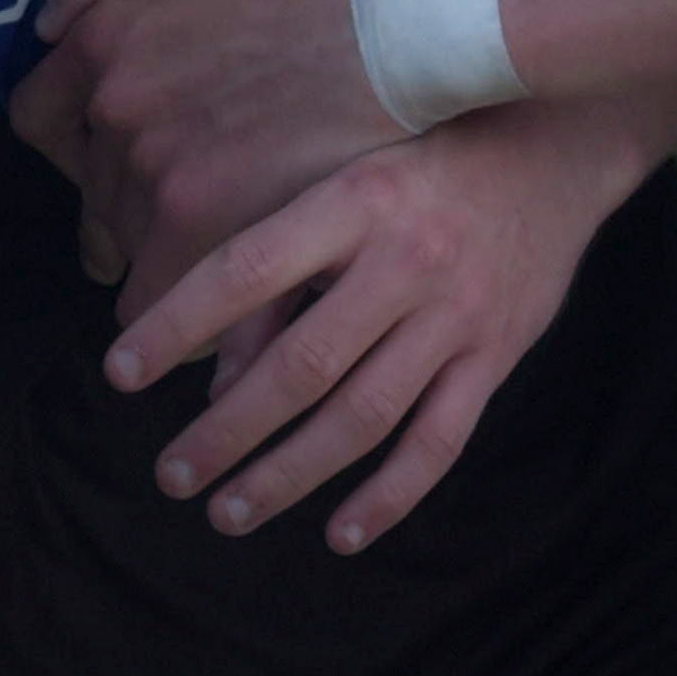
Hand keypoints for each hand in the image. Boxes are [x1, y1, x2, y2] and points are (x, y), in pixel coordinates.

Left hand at [18, 0, 406, 292]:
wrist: (410, 26)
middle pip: (90, 191)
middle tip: (188, 203)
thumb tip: (52, 22)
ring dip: (159, 252)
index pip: (39, 119)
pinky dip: (178, 312)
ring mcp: (155, 177)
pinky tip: (216, 312)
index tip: (116, 154)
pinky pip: (155, 302)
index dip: (78, 140)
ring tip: (216, 252)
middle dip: (128, 200)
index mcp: (104, 40)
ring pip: (123, 247)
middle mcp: (114, 111)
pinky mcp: (204, 235)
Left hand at [99, 96, 675, 551]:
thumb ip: (288, 256)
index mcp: (350, 202)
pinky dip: (389, 496)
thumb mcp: (349, 175)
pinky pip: (439, 439)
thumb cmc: (426, 156)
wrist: (558, 141)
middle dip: (226, 430)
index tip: (118, 372)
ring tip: (230, 512)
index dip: (176, 323)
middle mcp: (403, 261)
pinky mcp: (497, 355)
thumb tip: (211, 363)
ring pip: (363, 415)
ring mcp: (455, 314)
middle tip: (170, 476)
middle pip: (300, 364)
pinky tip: (340, 534)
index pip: (244, 270)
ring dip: (291, 474)